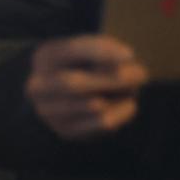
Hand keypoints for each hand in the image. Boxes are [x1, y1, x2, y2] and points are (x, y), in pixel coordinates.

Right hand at [25, 35, 147, 140]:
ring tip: (130, 89)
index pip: (72, 51)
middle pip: (74, 84)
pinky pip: (101, 124)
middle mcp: (38, 87)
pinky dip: (121, 113)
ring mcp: (47, 112)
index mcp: (45, 57)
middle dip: (112, 80)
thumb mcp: (91, 49)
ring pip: (92, 105)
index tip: (130, 55)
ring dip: (120, 96)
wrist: (60, 93)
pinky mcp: (64, 131)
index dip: (101, 52)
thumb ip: (108, 52)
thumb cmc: (82, 64)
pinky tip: (127, 106)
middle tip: (142, 75)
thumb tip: (130, 74)